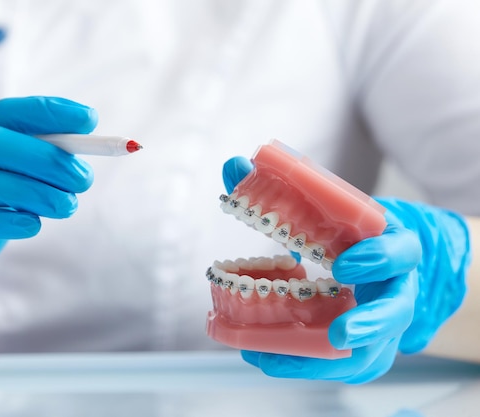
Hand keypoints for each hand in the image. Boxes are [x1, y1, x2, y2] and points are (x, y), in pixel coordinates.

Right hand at [0, 96, 96, 354]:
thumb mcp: (1, 191)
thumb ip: (29, 171)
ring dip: (33, 192)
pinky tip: (32, 226)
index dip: (48, 113)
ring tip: (68, 206)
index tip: (90, 119)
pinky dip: (5, 221)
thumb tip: (79, 160)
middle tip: (83, 179)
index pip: (4, 111)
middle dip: (45, 158)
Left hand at [224, 156, 471, 382]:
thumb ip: (280, 188)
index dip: (379, 259)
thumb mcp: (329, 207)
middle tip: (341, 334)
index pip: (401, 252)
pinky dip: (307, 366)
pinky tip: (266, 360)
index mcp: (390, 245)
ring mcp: (382, 321)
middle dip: (371, 324)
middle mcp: (393, 287)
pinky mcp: (366, 344)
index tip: (344, 265)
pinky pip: (344, 364)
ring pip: (372, 350)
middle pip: (397, 311)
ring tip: (277, 361)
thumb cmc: (348, 230)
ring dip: (328, 361)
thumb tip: (234, 166)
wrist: (378, 256)